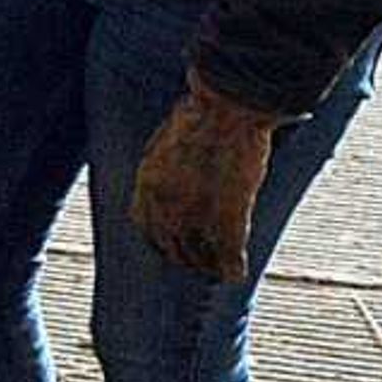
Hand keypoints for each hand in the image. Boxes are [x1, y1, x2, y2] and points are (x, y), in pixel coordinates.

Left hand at [129, 74, 284, 282]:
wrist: (228, 106)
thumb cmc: (205, 110)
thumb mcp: (171, 135)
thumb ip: (170, 157)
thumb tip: (177, 160)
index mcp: (148, 181)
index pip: (144, 223)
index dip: (158, 237)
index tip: (169, 244)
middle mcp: (165, 204)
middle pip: (169, 245)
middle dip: (183, 257)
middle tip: (196, 263)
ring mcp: (196, 213)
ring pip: (198, 255)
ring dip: (208, 266)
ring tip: (218, 271)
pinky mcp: (228, 217)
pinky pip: (228, 254)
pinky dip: (233, 267)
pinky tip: (238, 274)